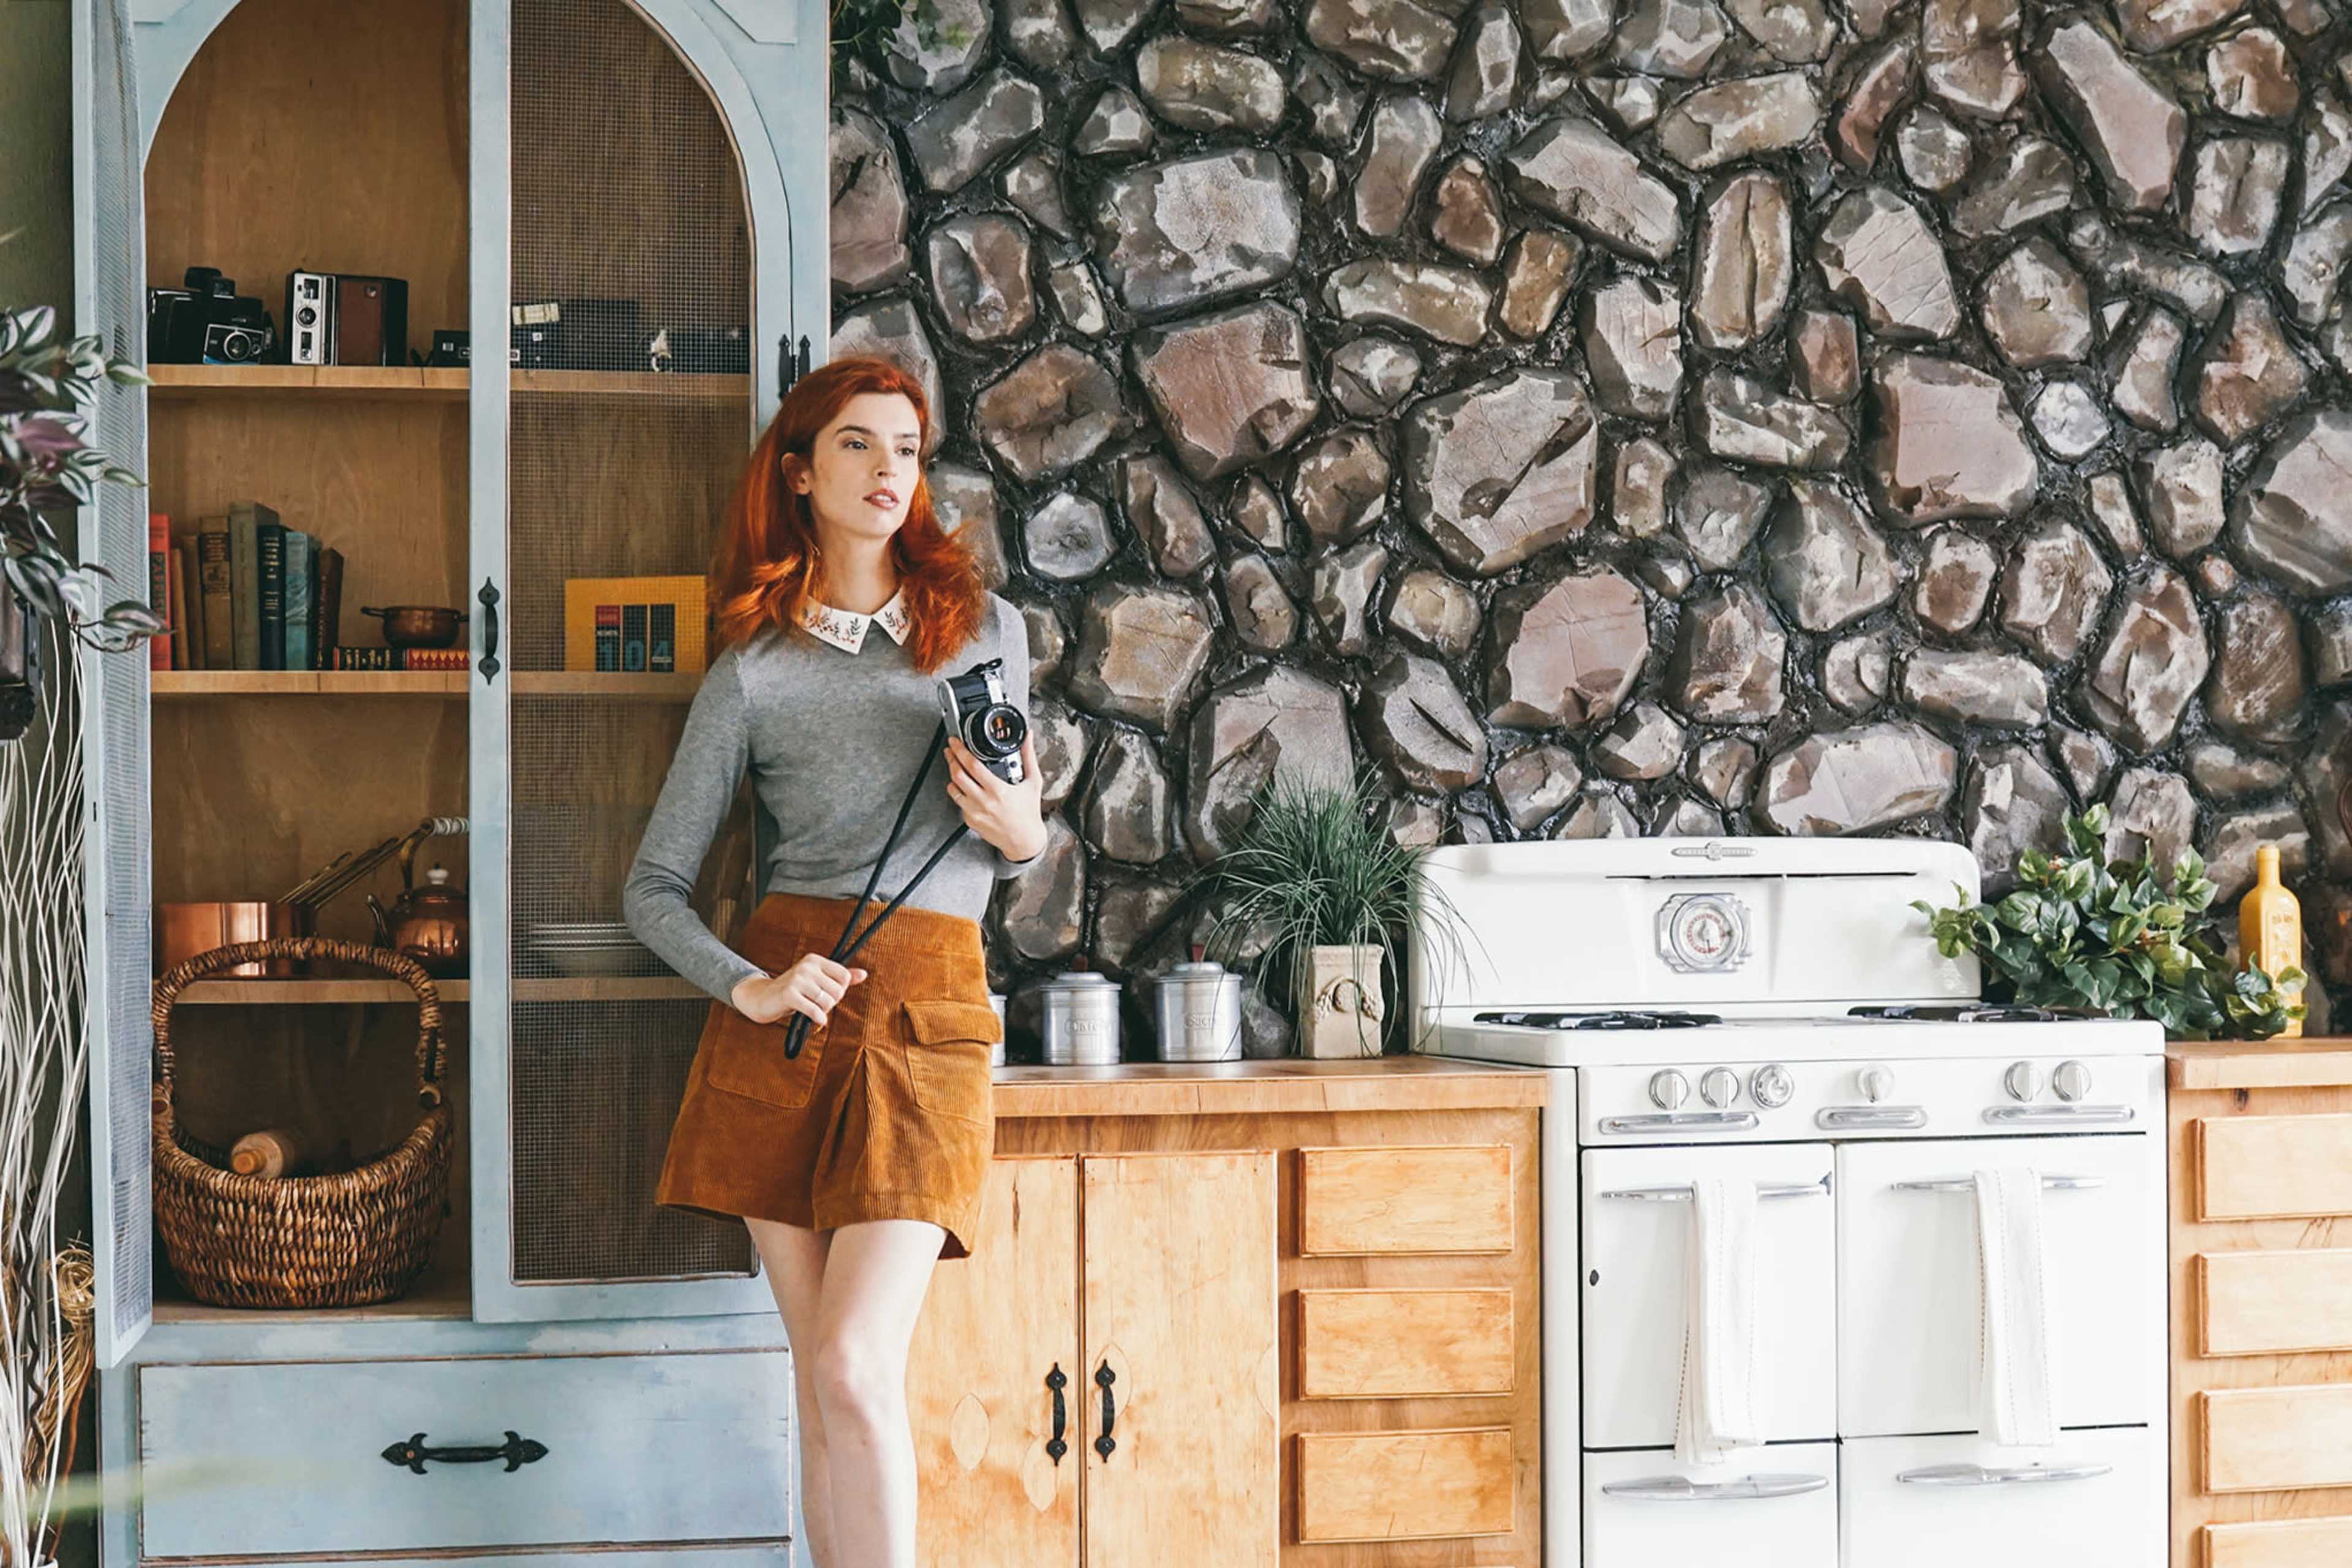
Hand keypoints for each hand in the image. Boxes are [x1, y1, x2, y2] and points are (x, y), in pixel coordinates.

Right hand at [731, 952, 867, 1026]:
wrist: (763, 998)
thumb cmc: (794, 991)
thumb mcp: (817, 981)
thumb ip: (841, 977)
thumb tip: (864, 974)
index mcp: (815, 960)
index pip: (845, 977)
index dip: (840, 990)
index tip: (827, 994)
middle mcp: (807, 966)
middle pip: (838, 991)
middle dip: (831, 1003)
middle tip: (817, 1004)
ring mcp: (797, 979)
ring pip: (827, 1002)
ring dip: (823, 1011)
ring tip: (812, 1009)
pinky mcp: (789, 994)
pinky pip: (815, 1010)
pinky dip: (818, 1019)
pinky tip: (816, 1020)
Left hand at [944, 733, 1046, 861]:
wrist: (1024, 840)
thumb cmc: (1029, 813)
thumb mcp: (1033, 782)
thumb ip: (1029, 756)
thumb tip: (1028, 738)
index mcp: (998, 790)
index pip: (973, 765)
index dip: (960, 751)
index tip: (956, 742)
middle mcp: (984, 801)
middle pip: (958, 775)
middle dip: (951, 759)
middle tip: (950, 751)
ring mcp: (975, 812)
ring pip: (954, 789)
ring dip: (952, 776)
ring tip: (954, 767)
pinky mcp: (970, 821)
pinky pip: (959, 803)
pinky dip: (959, 793)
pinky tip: (965, 787)